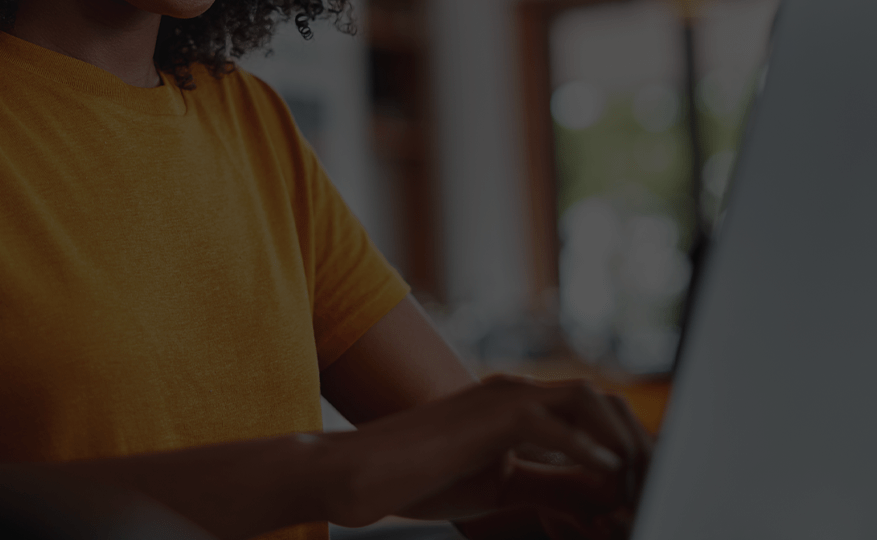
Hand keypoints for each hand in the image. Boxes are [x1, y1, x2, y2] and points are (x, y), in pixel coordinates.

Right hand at [311, 375, 651, 530]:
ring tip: (631, 481)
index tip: (640, 484)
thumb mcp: (501, 484)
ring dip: (619, 440)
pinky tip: (606, 476)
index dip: (622, 443)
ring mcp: (504, 397)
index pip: (589, 410)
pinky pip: (554, 425)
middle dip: (634, 439)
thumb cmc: (424, 478)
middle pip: (600, 398)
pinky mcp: (492, 416)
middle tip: (650, 481)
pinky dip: (588, 450)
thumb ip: (549, 482)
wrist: (365, 471)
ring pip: (587, 400)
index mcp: (517, 404)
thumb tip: (599, 494)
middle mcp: (516, 390)